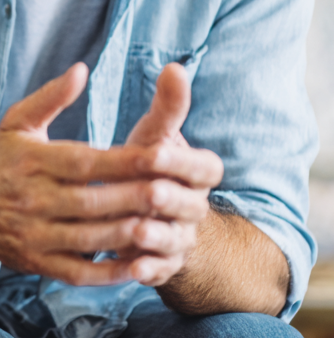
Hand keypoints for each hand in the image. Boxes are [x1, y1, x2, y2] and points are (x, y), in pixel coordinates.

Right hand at [0, 63, 221, 283]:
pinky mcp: (37, 263)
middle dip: (137, 199)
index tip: (164, 157)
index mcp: (32, 160)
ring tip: (167, 228)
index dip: (126, 161)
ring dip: (132, 236)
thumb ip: (51, 96)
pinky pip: (80, 272)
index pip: (87, 162)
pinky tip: (140, 263)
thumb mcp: (18, 122)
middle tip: (177, 195)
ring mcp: (34, 234)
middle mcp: (32, 198)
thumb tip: (82, 69)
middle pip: (94, 201)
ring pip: (92, 238)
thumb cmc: (0, 160)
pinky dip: (111, 272)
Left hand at [118, 62, 221, 286]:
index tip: (156, 151)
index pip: (205, 168)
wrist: (142, 212)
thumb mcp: (156, 134)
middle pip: (190, 205)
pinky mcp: (162, 266)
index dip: (183, 161)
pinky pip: (160, 271)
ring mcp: (180, 238)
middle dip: (169, 197)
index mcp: (195, 174)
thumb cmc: (145, 163)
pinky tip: (131, 266)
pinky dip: (147, 269)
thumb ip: (168, 106)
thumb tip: (175, 66)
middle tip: (148, 191)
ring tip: (137, 229)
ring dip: (156, 234)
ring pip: (175, 239)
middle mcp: (193, 207)